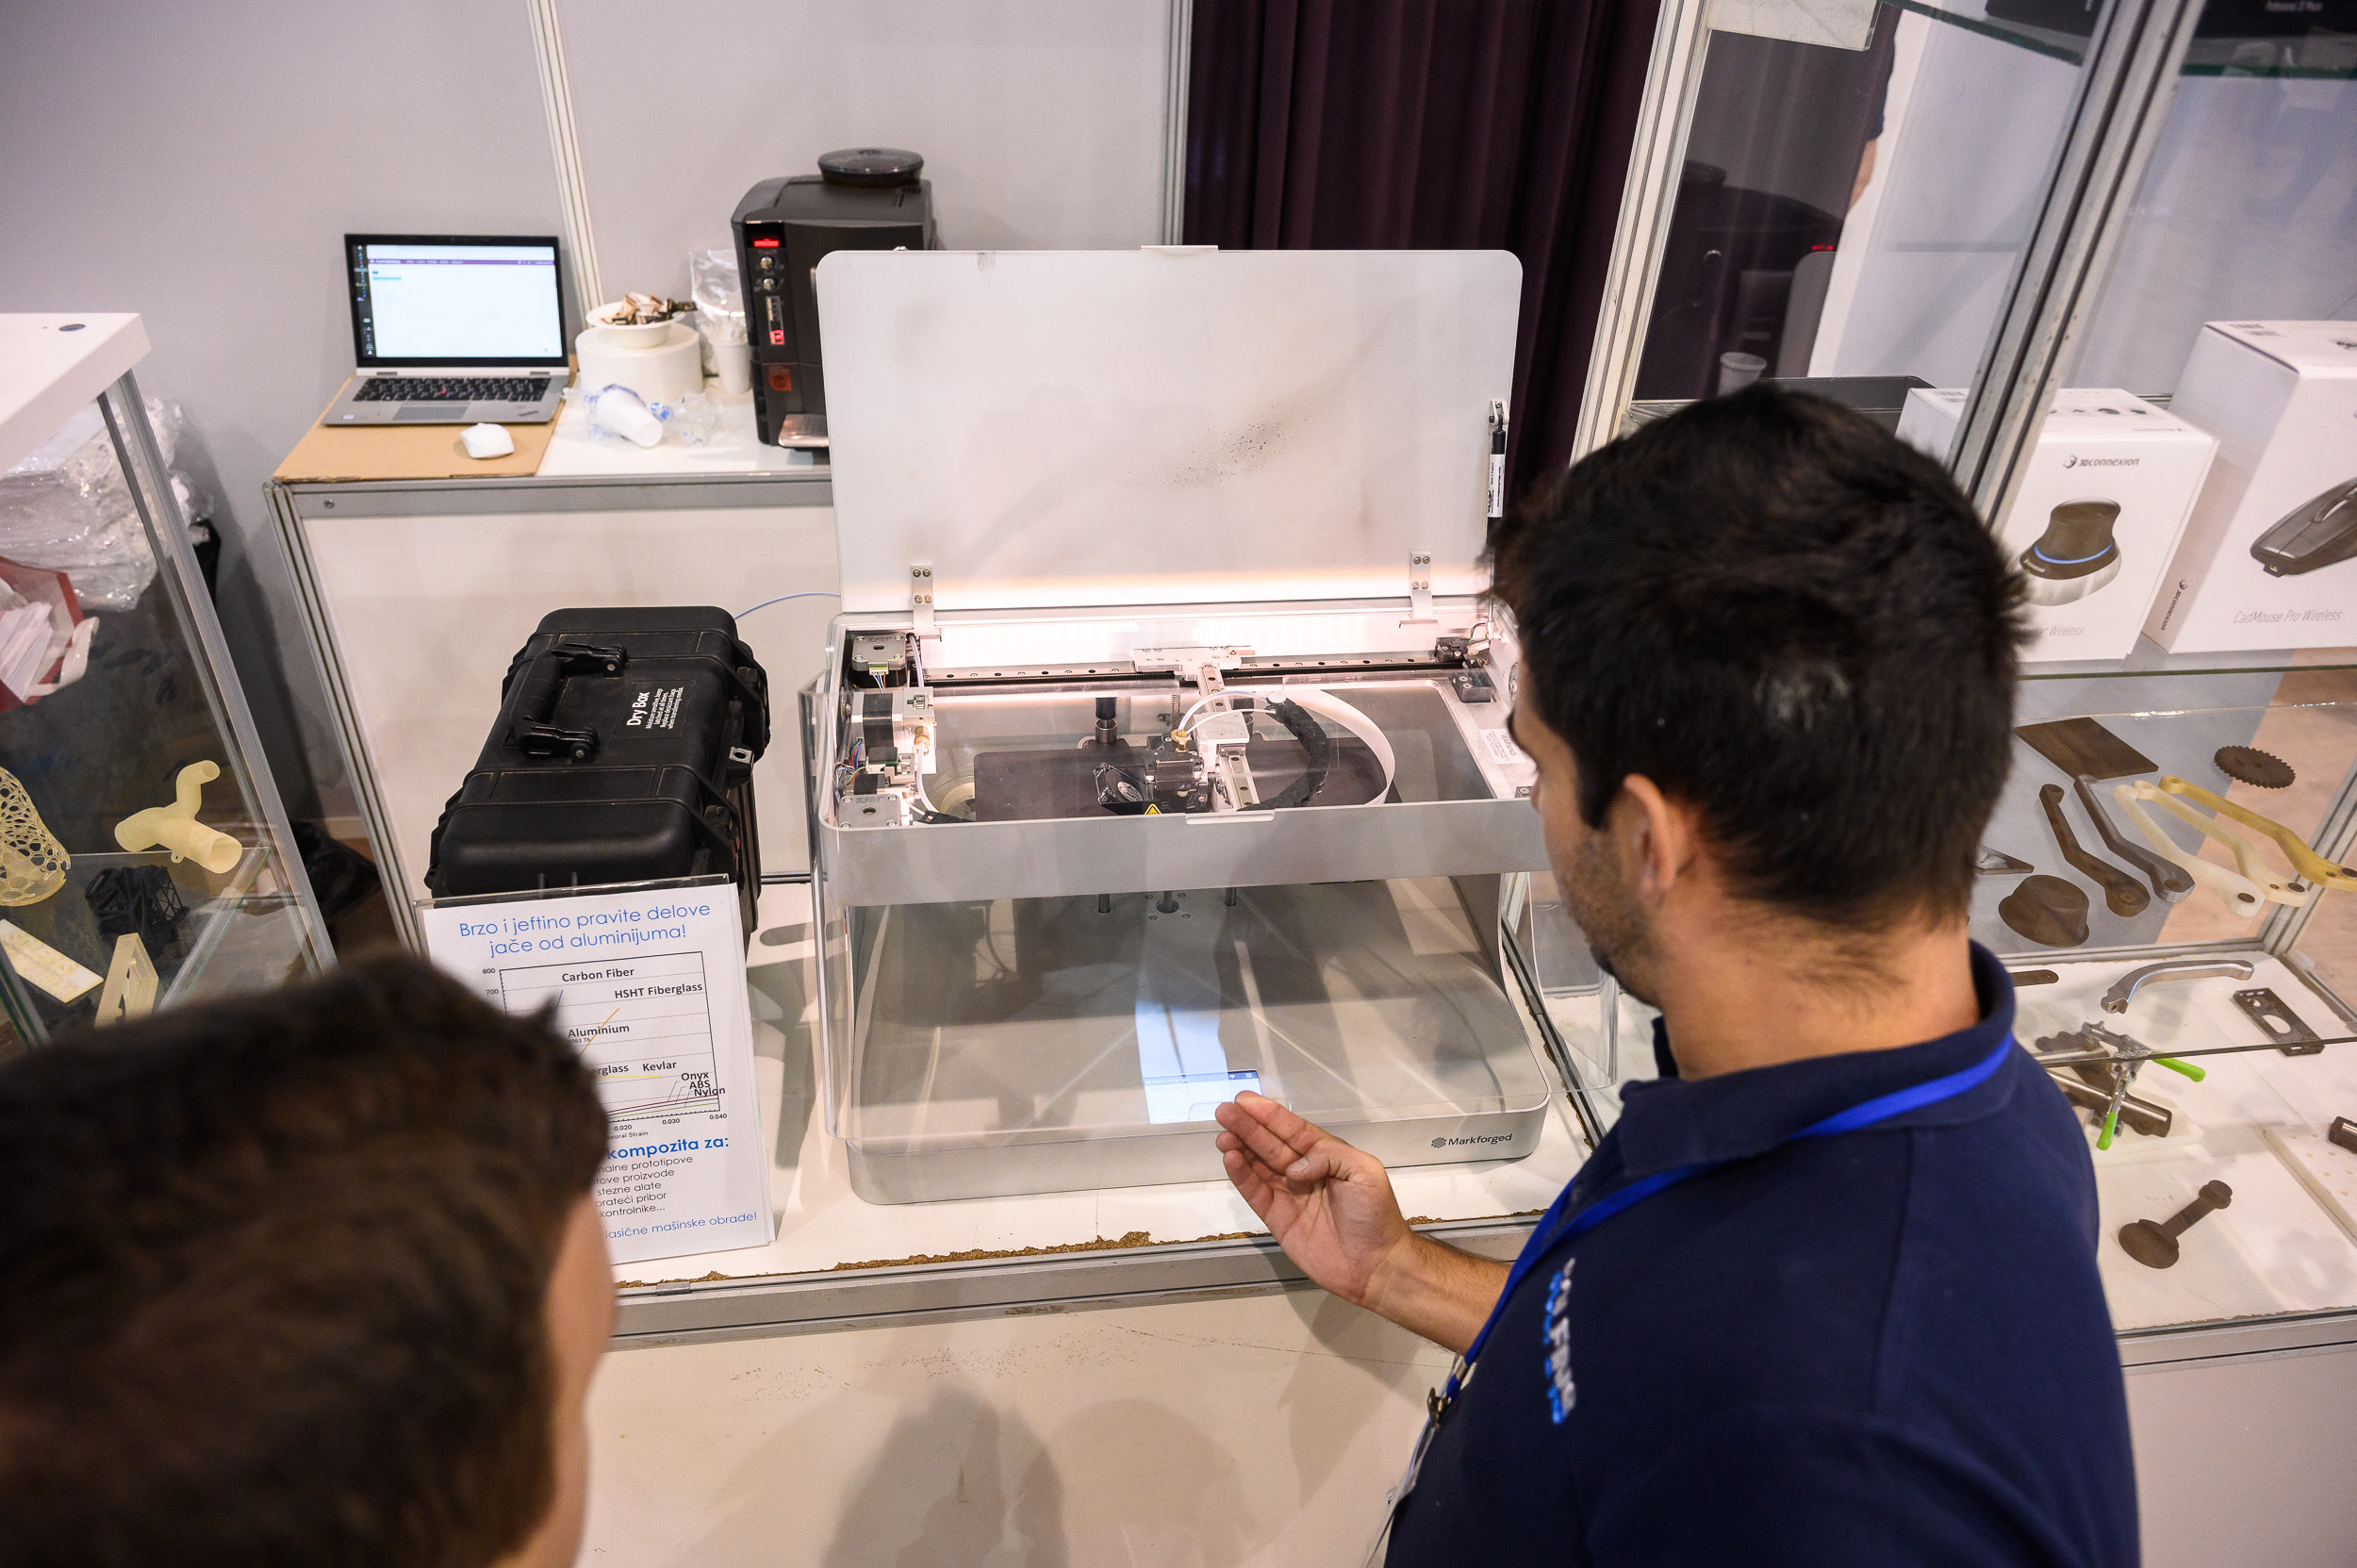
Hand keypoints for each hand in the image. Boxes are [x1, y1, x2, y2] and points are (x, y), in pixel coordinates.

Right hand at [1215, 1092, 1511, 1352]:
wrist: (1376, 1265)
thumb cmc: (1375, 1215)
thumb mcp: (1364, 1171)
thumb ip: (1329, 1155)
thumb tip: (1293, 1168)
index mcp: (1326, 1155)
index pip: (1293, 1130)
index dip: (1270, 1115)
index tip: (1245, 1100)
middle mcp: (1304, 1171)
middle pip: (1270, 1144)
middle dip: (1247, 1126)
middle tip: (1223, 1111)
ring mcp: (1288, 1195)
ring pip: (1258, 1165)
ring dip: (1239, 1148)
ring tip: (1222, 1134)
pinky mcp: (1277, 1219)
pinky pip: (1255, 1193)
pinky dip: (1241, 1176)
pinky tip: (1230, 1159)